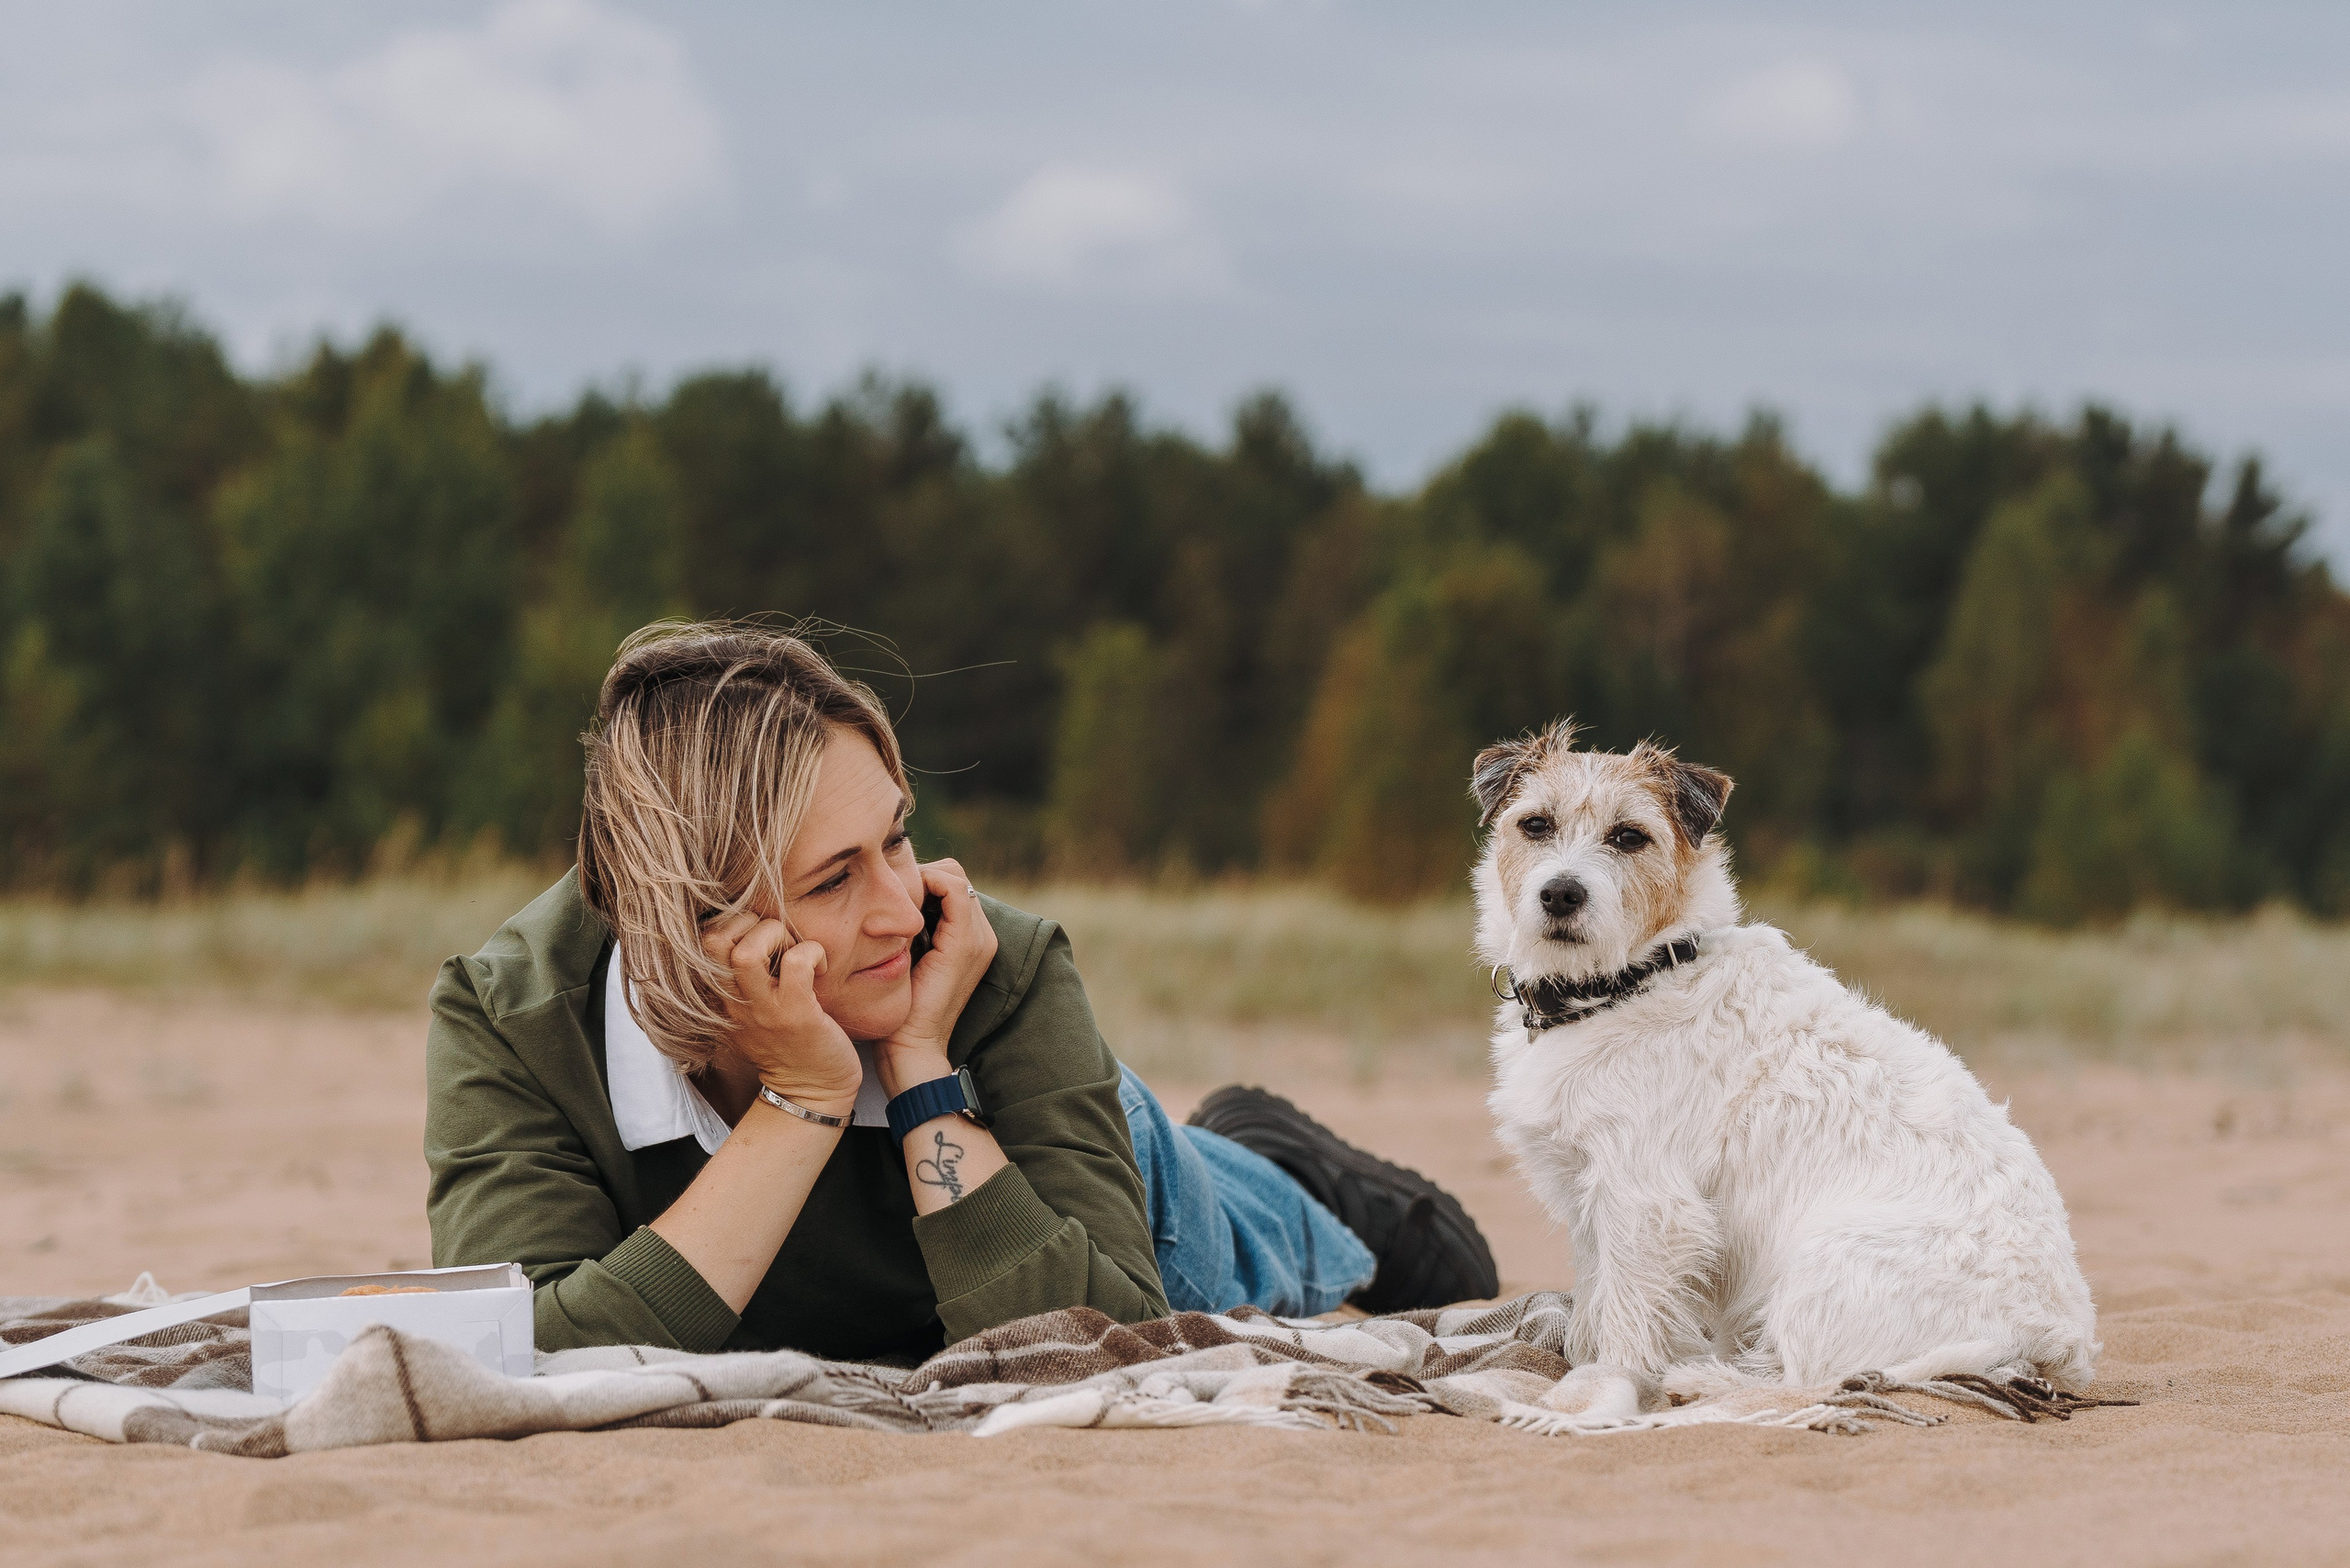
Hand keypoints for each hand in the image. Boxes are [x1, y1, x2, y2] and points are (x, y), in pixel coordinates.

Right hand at [699, 912, 862, 1114]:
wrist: (810, 1092)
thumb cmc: (786, 1044)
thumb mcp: (749, 1011)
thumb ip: (740, 979)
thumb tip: (751, 930)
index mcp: (719, 998)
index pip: (700, 943)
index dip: (729, 924)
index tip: (758, 937)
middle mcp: (733, 1002)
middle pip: (712, 941)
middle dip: (747, 922)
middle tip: (776, 938)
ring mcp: (763, 1010)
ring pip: (748, 951)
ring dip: (776, 935)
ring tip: (794, 949)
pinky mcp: (796, 1015)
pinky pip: (797, 963)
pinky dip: (813, 952)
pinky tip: (821, 968)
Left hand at [875, 859, 998, 1096]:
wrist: (910, 1046)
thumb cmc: (900, 1008)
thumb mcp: (908, 958)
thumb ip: (910, 930)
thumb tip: (890, 900)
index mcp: (971, 939)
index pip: (952, 884)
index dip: (922, 881)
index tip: (891, 898)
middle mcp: (983, 935)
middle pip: (953, 875)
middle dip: (921, 878)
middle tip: (891, 900)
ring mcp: (979, 937)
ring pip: (954, 876)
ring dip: (920, 881)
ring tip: (894, 906)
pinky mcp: (965, 942)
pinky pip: (952, 889)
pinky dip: (926, 885)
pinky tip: (901, 906)